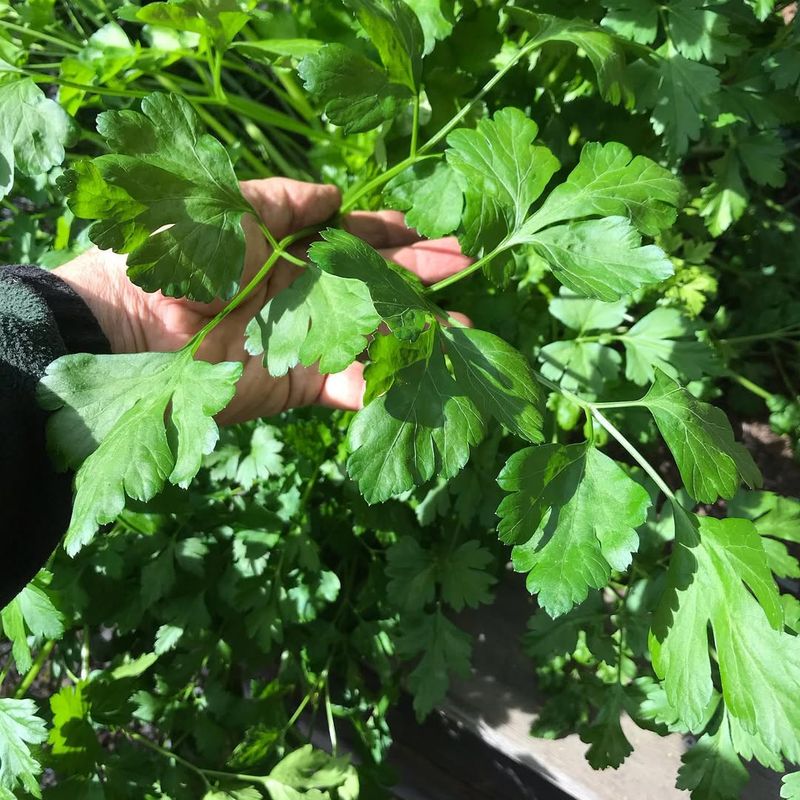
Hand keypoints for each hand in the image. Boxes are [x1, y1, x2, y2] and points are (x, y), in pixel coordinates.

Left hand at [55, 178, 470, 422]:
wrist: (136, 327)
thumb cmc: (182, 257)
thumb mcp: (231, 209)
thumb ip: (285, 200)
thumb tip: (335, 193)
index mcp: (290, 250)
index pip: (352, 239)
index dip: (390, 234)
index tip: (426, 228)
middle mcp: (305, 294)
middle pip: (373, 284)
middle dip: (419, 274)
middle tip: (465, 267)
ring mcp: (306, 340)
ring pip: (373, 335)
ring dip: (417, 332)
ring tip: (465, 329)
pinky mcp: (299, 383)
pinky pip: (349, 384)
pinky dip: (382, 383)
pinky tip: (422, 373)